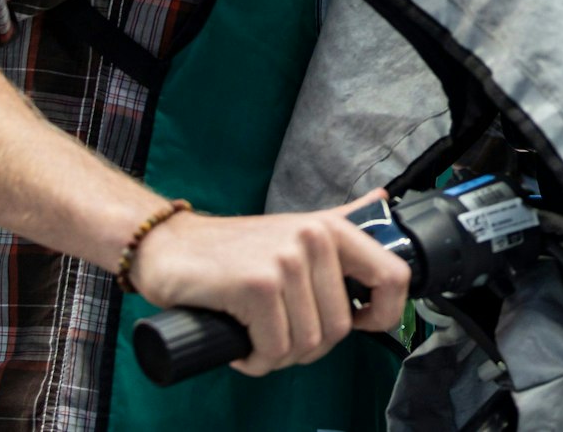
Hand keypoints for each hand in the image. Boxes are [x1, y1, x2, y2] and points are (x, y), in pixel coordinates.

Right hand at [127, 191, 410, 375]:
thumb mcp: (296, 228)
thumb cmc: (234, 249)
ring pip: (308, 343)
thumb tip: (382, 201)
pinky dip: (257, 360)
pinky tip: (242, 347)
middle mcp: (314, 240)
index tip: (360, 325)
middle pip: (340, 328)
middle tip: (278, 335)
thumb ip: (340, 218)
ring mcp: (286, 261)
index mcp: (333, 229)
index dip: (384, 314)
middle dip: (309, 346)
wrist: (169, 247)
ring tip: (257, 338)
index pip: (393, 276)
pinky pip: (275, 349)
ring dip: (279, 356)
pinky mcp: (257, 286)